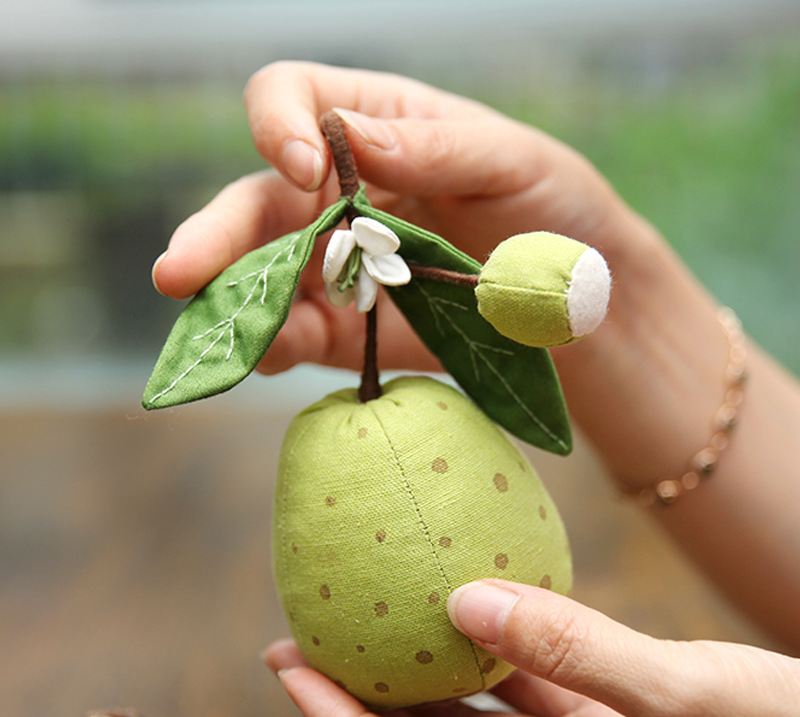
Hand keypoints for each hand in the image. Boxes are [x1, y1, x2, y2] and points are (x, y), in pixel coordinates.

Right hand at [150, 60, 658, 376]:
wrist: (576, 303)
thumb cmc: (554, 209)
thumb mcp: (510, 160)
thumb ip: (433, 147)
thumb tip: (346, 142)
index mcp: (376, 127)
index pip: (293, 102)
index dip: (276, 127)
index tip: (299, 171)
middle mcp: (340, 196)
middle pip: (254, 205)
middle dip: (215, 237)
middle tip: (178, 273)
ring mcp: (339, 268)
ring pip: (262, 279)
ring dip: (232, 306)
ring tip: (219, 332)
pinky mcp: (347, 330)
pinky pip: (296, 336)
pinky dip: (273, 348)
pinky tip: (263, 357)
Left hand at [266, 580, 799, 716]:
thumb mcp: (677, 696)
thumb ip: (570, 648)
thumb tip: (464, 599)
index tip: (289, 664)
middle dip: (356, 696)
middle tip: (304, 635)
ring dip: (415, 674)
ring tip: (369, 620)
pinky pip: (517, 688)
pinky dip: (486, 650)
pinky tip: (467, 606)